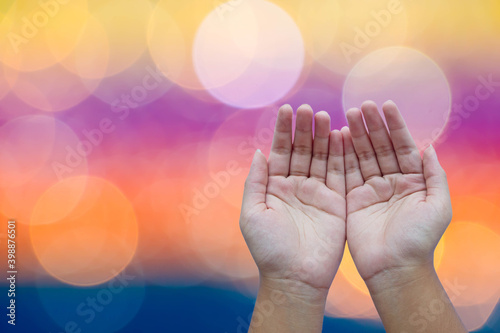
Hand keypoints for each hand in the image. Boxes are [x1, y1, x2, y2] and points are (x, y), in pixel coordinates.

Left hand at [240, 104, 345, 296]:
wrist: (295, 277)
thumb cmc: (268, 248)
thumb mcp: (253, 212)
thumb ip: (256, 181)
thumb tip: (258, 152)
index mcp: (275, 188)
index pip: (280, 152)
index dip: (283, 131)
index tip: (286, 109)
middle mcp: (296, 187)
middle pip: (302, 151)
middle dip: (304, 129)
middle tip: (308, 108)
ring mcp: (317, 193)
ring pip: (321, 158)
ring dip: (322, 137)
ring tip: (323, 116)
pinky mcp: (336, 203)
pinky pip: (340, 174)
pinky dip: (341, 155)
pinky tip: (341, 135)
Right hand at [342, 100, 451, 284]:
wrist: (393, 268)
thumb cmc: (419, 240)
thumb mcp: (437, 206)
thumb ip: (435, 175)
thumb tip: (430, 147)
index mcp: (413, 182)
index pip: (404, 147)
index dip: (395, 126)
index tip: (386, 105)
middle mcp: (391, 182)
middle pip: (380, 147)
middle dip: (372, 125)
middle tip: (361, 105)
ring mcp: (370, 189)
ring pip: (362, 156)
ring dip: (356, 135)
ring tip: (347, 114)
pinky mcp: (352, 199)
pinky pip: (347, 172)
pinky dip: (342, 154)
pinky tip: (339, 136)